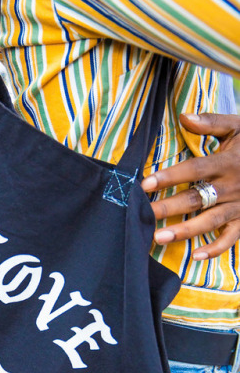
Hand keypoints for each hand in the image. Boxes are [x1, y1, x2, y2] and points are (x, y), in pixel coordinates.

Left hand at [141, 112, 239, 260]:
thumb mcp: (239, 126)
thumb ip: (212, 122)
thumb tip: (184, 116)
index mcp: (228, 162)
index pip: (194, 169)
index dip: (170, 176)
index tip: (145, 184)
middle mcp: (233, 186)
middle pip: (196, 198)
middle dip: (168, 207)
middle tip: (142, 214)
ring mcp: (239, 206)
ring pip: (209, 221)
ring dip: (184, 231)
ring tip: (158, 237)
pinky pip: (231, 238)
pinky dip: (216, 248)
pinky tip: (196, 256)